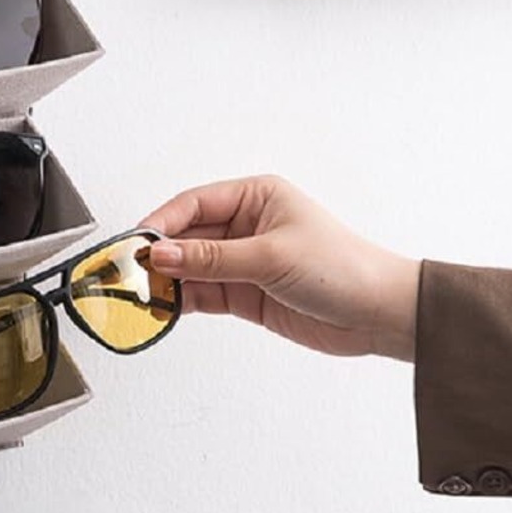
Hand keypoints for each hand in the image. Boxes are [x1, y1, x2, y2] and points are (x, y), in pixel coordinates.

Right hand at [140, 176, 419, 360]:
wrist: (380, 315)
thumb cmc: (343, 269)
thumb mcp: (271, 257)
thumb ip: (212, 258)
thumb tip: (163, 254)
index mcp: (256, 197)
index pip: (195, 203)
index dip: (163, 221)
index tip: (138, 242)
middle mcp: (247, 224)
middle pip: (188, 235)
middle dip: (161, 254)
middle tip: (131, 272)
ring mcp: (244, 260)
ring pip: (192, 266)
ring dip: (168, 280)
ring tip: (144, 293)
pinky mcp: (245, 293)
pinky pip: (203, 292)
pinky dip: (182, 300)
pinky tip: (165, 307)